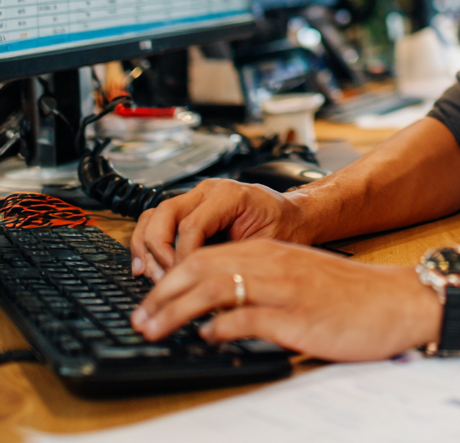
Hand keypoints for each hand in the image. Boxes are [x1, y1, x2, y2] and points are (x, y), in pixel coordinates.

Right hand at [130, 179, 314, 281]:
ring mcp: (197, 196)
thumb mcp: (264, 247)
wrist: (294, 216)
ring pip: (154, 215)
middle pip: (164, 215)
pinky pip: (158, 220)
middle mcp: (209, 190)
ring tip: (148, 275)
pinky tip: (145, 266)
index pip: (192, 226)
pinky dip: (148, 242)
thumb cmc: (284, 228)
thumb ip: (231, 261)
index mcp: (230, 195)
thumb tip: (202, 287)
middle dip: (158, 251)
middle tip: (162, 280)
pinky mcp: (190, 207)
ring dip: (146, 247)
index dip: (183, 258)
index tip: (184, 282)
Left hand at [130, 239, 440, 361]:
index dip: (171, 278)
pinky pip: (248, 317)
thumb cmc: (352, 297)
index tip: (149, 301)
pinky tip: (205, 337)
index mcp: (275, 254)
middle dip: (162, 293)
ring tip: (153, 328)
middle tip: (139, 317)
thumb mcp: (302, 282)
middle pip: (202, 267)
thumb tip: (217, 313)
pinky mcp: (296, 315)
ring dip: (177, 309)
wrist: (397, 301)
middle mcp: (275, 264)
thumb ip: (264, 289)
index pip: (207, 256)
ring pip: (216, 287)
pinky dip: (220, 327)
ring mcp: (285, 288)